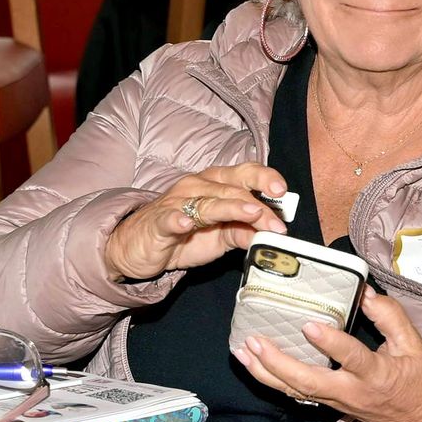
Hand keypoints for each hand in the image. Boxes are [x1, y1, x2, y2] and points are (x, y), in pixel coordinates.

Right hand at [103, 162, 287, 281]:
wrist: (139, 247)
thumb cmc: (182, 236)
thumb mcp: (221, 237)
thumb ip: (246, 233)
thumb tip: (273, 236)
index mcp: (215, 185)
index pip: (244, 174)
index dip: (264, 178)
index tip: (282, 192)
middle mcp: (197, 187)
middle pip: (231, 188)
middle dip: (258, 206)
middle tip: (277, 223)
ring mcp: (177, 203)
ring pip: (207, 202)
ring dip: (231, 208)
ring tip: (251, 213)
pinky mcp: (159, 223)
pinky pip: (170, 218)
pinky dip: (178, 219)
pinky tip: (185, 223)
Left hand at [235, 288, 421, 421]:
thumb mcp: (415, 345)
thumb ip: (390, 316)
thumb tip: (364, 291)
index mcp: (377, 375)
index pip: (351, 357)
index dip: (330, 342)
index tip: (308, 325)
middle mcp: (353, 392)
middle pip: (308, 383)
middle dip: (277, 363)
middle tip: (254, 340)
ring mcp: (339, 402)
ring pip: (296, 392)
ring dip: (266, 374)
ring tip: (242, 352)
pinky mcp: (333, 406)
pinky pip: (299, 395)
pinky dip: (274, 381)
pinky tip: (255, 366)